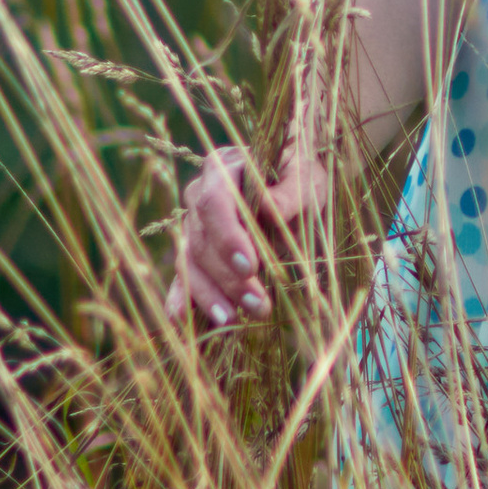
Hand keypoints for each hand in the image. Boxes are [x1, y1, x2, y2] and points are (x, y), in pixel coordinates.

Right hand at [165, 140, 309, 329]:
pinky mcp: (194, 252)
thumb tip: (268, 209)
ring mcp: (193, 225)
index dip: (227, 236)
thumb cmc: (300, 175)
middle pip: (201, 239)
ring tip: (230, 320)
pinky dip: (181, 299)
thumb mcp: (306, 179)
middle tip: (259, 304)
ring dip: (208, 294)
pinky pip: (182, 276)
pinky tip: (182, 321)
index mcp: (223, 167)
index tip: (250, 266)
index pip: (215, 202)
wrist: (292, 179)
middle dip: (227, 276)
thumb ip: (290, 193)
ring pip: (189, 262)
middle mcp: (199, 194)